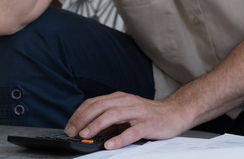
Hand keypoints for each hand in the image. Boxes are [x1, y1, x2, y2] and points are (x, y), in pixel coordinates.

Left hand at [64, 92, 186, 149]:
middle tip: (72, 132)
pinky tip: (110, 145)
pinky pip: (133, 131)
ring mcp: (139, 112)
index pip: (94, 102)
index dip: (79, 114)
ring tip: (86, 135)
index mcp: (120, 98)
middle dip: (84, 119)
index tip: (69, 126)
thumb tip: (86, 130)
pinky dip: (120, 138)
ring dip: (97, 124)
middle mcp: (128, 102)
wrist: (175, 113)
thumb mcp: (126, 112)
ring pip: (114, 114)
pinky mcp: (149, 124)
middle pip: (101, 106)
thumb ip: (109, 118)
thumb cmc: (148, 114)